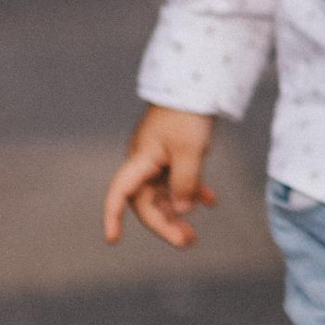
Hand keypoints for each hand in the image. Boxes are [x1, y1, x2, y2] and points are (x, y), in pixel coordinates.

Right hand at [103, 107, 218, 251]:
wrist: (199, 82)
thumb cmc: (188, 115)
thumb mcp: (190, 152)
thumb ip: (185, 183)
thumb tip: (182, 210)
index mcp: (140, 159)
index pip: (120, 192)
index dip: (113, 216)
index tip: (112, 240)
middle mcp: (144, 161)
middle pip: (146, 200)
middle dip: (164, 223)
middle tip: (187, 242)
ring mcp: (159, 157)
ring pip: (163, 194)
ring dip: (178, 212)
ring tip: (193, 235)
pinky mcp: (175, 152)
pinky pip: (179, 179)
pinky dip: (193, 191)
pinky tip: (211, 202)